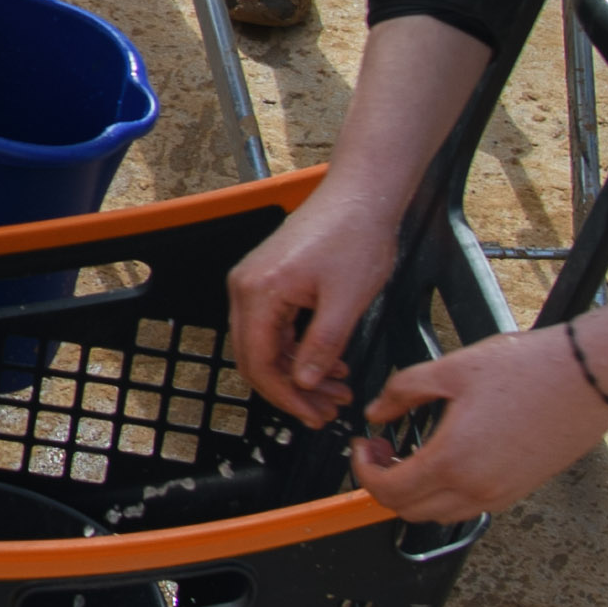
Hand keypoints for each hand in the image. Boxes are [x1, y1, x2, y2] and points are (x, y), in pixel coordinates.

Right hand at [222, 177, 405, 425]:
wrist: (361, 192)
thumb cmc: (356, 234)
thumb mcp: (346, 301)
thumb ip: (322, 347)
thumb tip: (304, 383)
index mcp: (259, 292)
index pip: (260, 362)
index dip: (286, 396)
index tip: (314, 415)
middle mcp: (246, 287)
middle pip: (256, 357)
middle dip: (292, 390)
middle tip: (326, 411)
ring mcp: (255, 281)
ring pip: (267, 345)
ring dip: (299, 372)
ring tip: (337, 391)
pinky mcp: (270, 278)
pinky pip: (275, 326)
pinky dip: (300, 349)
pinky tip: (331, 363)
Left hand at [340, 324, 607, 526]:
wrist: (589, 376)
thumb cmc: (529, 368)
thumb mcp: (452, 369)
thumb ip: (403, 391)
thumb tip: (376, 411)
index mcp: (453, 460)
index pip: (388, 490)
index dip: (363, 471)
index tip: (362, 446)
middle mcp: (476, 489)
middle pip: (408, 510)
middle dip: (384, 482)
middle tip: (381, 447)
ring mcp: (500, 495)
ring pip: (437, 513)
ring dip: (414, 491)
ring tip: (411, 450)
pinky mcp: (519, 492)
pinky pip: (467, 506)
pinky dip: (444, 492)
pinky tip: (446, 455)